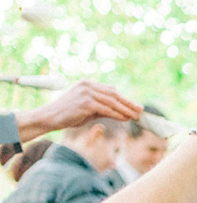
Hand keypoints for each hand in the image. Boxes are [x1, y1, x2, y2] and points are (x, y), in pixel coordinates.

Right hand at [17, 80, 142, 143]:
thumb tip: (122, 114)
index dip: (124, 99)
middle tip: (140, 110)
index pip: (111, 91)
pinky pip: (106, 108)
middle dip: (128, 103)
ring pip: (112, 101)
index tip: (135, 106)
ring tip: (136, 116)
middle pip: (114, 94)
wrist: (50, 117)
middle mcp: (88, 85)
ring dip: (126, 109)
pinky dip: (117, 114)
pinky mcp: (85, 102)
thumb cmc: (68, 115)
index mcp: (88, 84)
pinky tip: (125, 118)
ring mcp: (86, 92)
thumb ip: (103, 109)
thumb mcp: (88, 110)